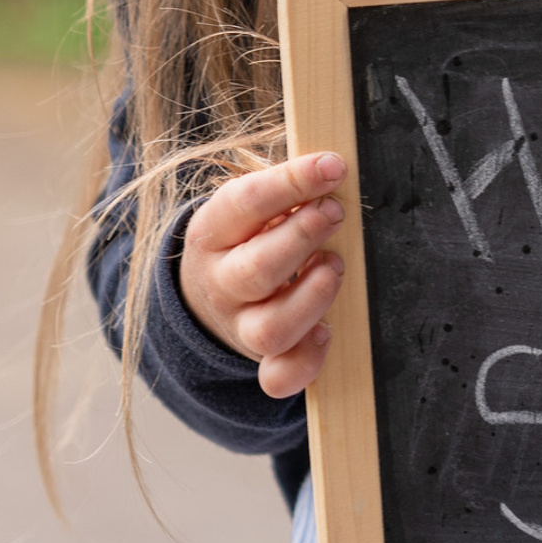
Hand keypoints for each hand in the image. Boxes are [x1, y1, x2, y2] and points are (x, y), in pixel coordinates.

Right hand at [178, 152, 347, 397]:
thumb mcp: (250, 207)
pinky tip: (327, 330)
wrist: (207, 296)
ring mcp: (240, 325)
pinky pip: (279, 376)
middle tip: (335, 212)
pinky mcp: (263, 358)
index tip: (332, 166)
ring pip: (270, 328)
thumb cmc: (247, 237)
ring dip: (313, 296)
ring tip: (334, 265)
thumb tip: (331, 168)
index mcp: (213, 233)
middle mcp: (221, 283)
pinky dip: (306, 359)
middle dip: (304, 237)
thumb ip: (285, 192)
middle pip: (257, 269)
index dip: (291, 183)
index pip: (244, 203)